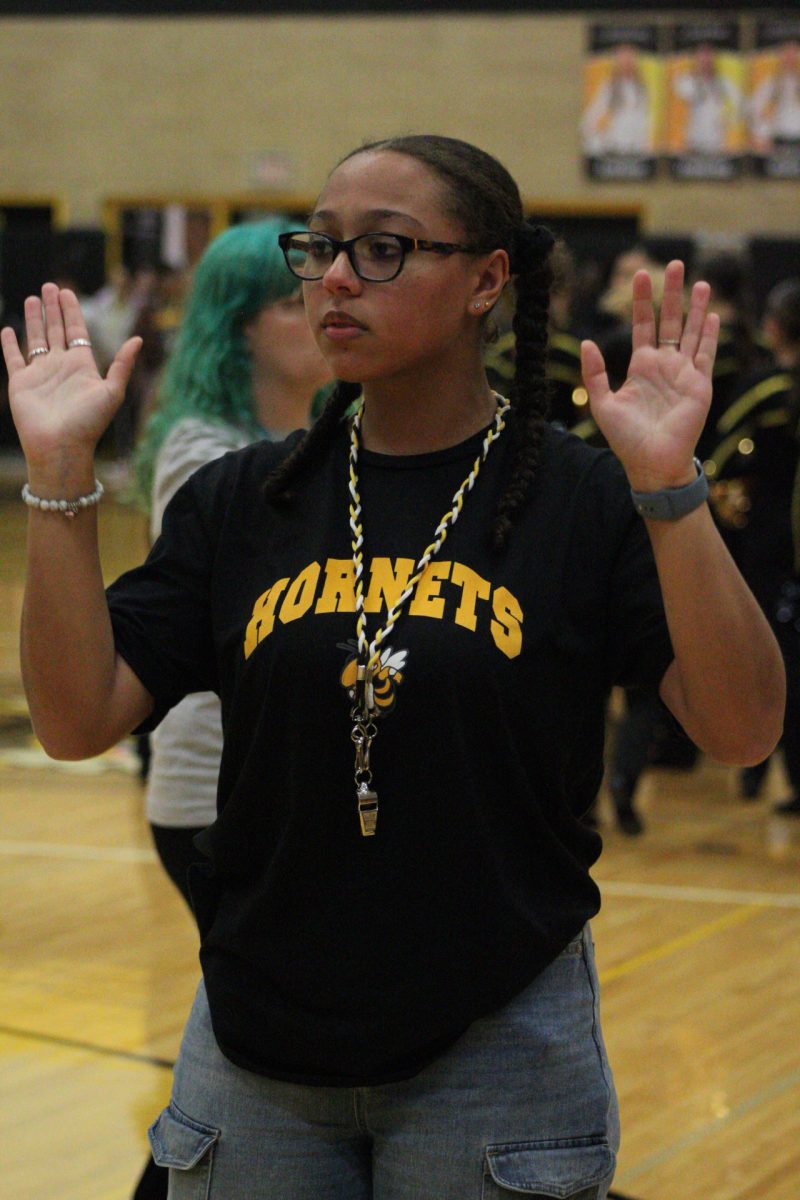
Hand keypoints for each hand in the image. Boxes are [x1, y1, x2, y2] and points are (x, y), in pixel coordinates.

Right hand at [0, 283, 140, 480]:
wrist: (61, 446)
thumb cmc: (88, 422)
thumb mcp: (112, 391)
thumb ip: (122, 365)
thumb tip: (138, 339)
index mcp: (81, 366)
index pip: (76, 331)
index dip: (72, 311)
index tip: (68, 292)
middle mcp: (60, 367)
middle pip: (56, 330)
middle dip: (54, 308)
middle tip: (50, 286)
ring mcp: (40, 374)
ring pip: (35, 339)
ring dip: (34, 319)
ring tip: (33, 298)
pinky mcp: (21, 383)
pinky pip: (13, 359)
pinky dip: (9, 344)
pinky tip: (7, 329)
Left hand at [580, 260, 719, 490]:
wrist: (651, 464)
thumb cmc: (626, 439)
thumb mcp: (603, 404)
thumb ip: (594, 374)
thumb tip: (587, 342)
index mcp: (641, 367)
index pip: (643, 324)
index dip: (642, 300)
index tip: (641, 273)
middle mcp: (664, 365)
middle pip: (670, 320)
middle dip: (672, 293)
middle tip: (674, 263)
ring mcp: (684, 373)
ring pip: (693, 332)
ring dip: (696, 307)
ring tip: (700, 280)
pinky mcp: (699, 385)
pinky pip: (706, 354)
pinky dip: (710, 334)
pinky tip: (711, 313)